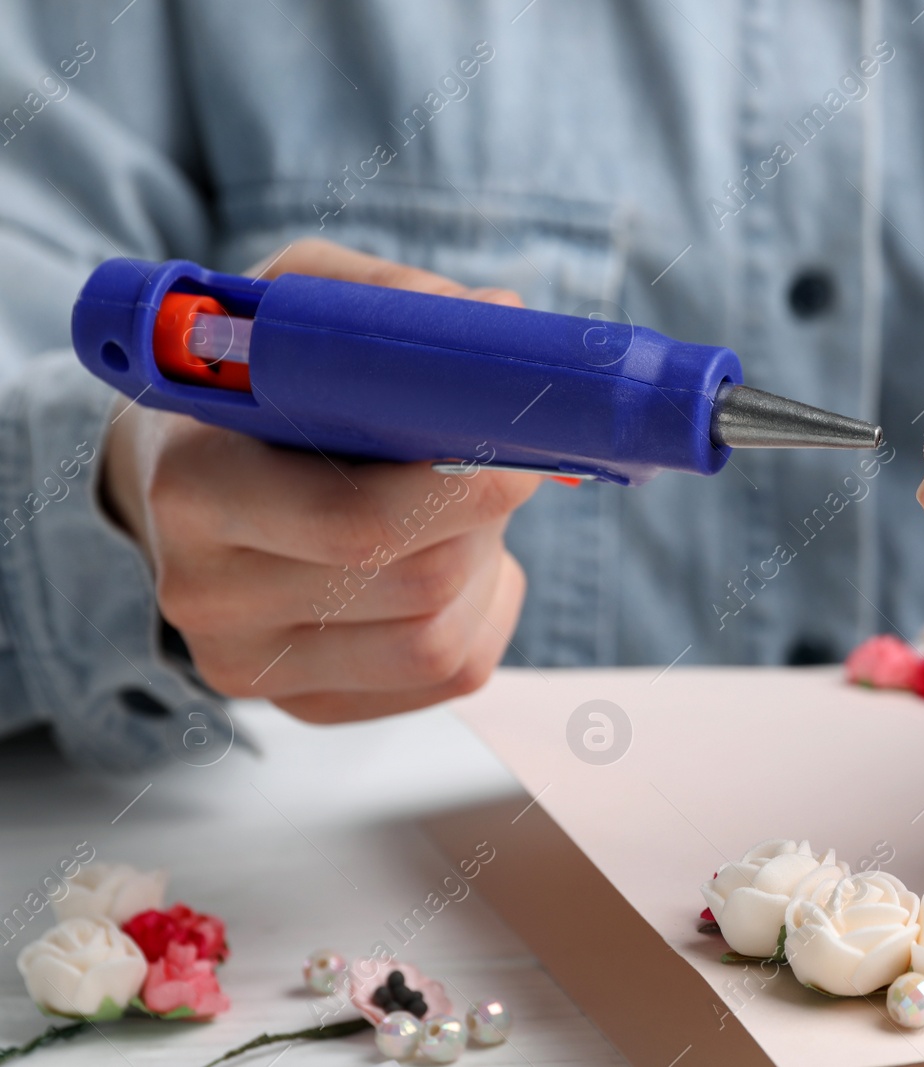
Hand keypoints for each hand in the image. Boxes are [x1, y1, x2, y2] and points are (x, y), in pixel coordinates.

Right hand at [101, 238, 539, 722]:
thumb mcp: (290, 310)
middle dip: (486, 521)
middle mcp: (208, 594)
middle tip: (498, 463)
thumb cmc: (250, 386)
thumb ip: (388, 301)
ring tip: (461, 513)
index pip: (361, 522)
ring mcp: (252, 666)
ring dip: (486, 569)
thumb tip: (500, 320)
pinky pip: (450, 676)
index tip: (516, 437)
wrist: (177, 478)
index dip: (469, 485)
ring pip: (441, 642)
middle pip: (422, 583)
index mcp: (198, 488)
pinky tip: (451, 564)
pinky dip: (482, 613)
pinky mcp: (303, 706)